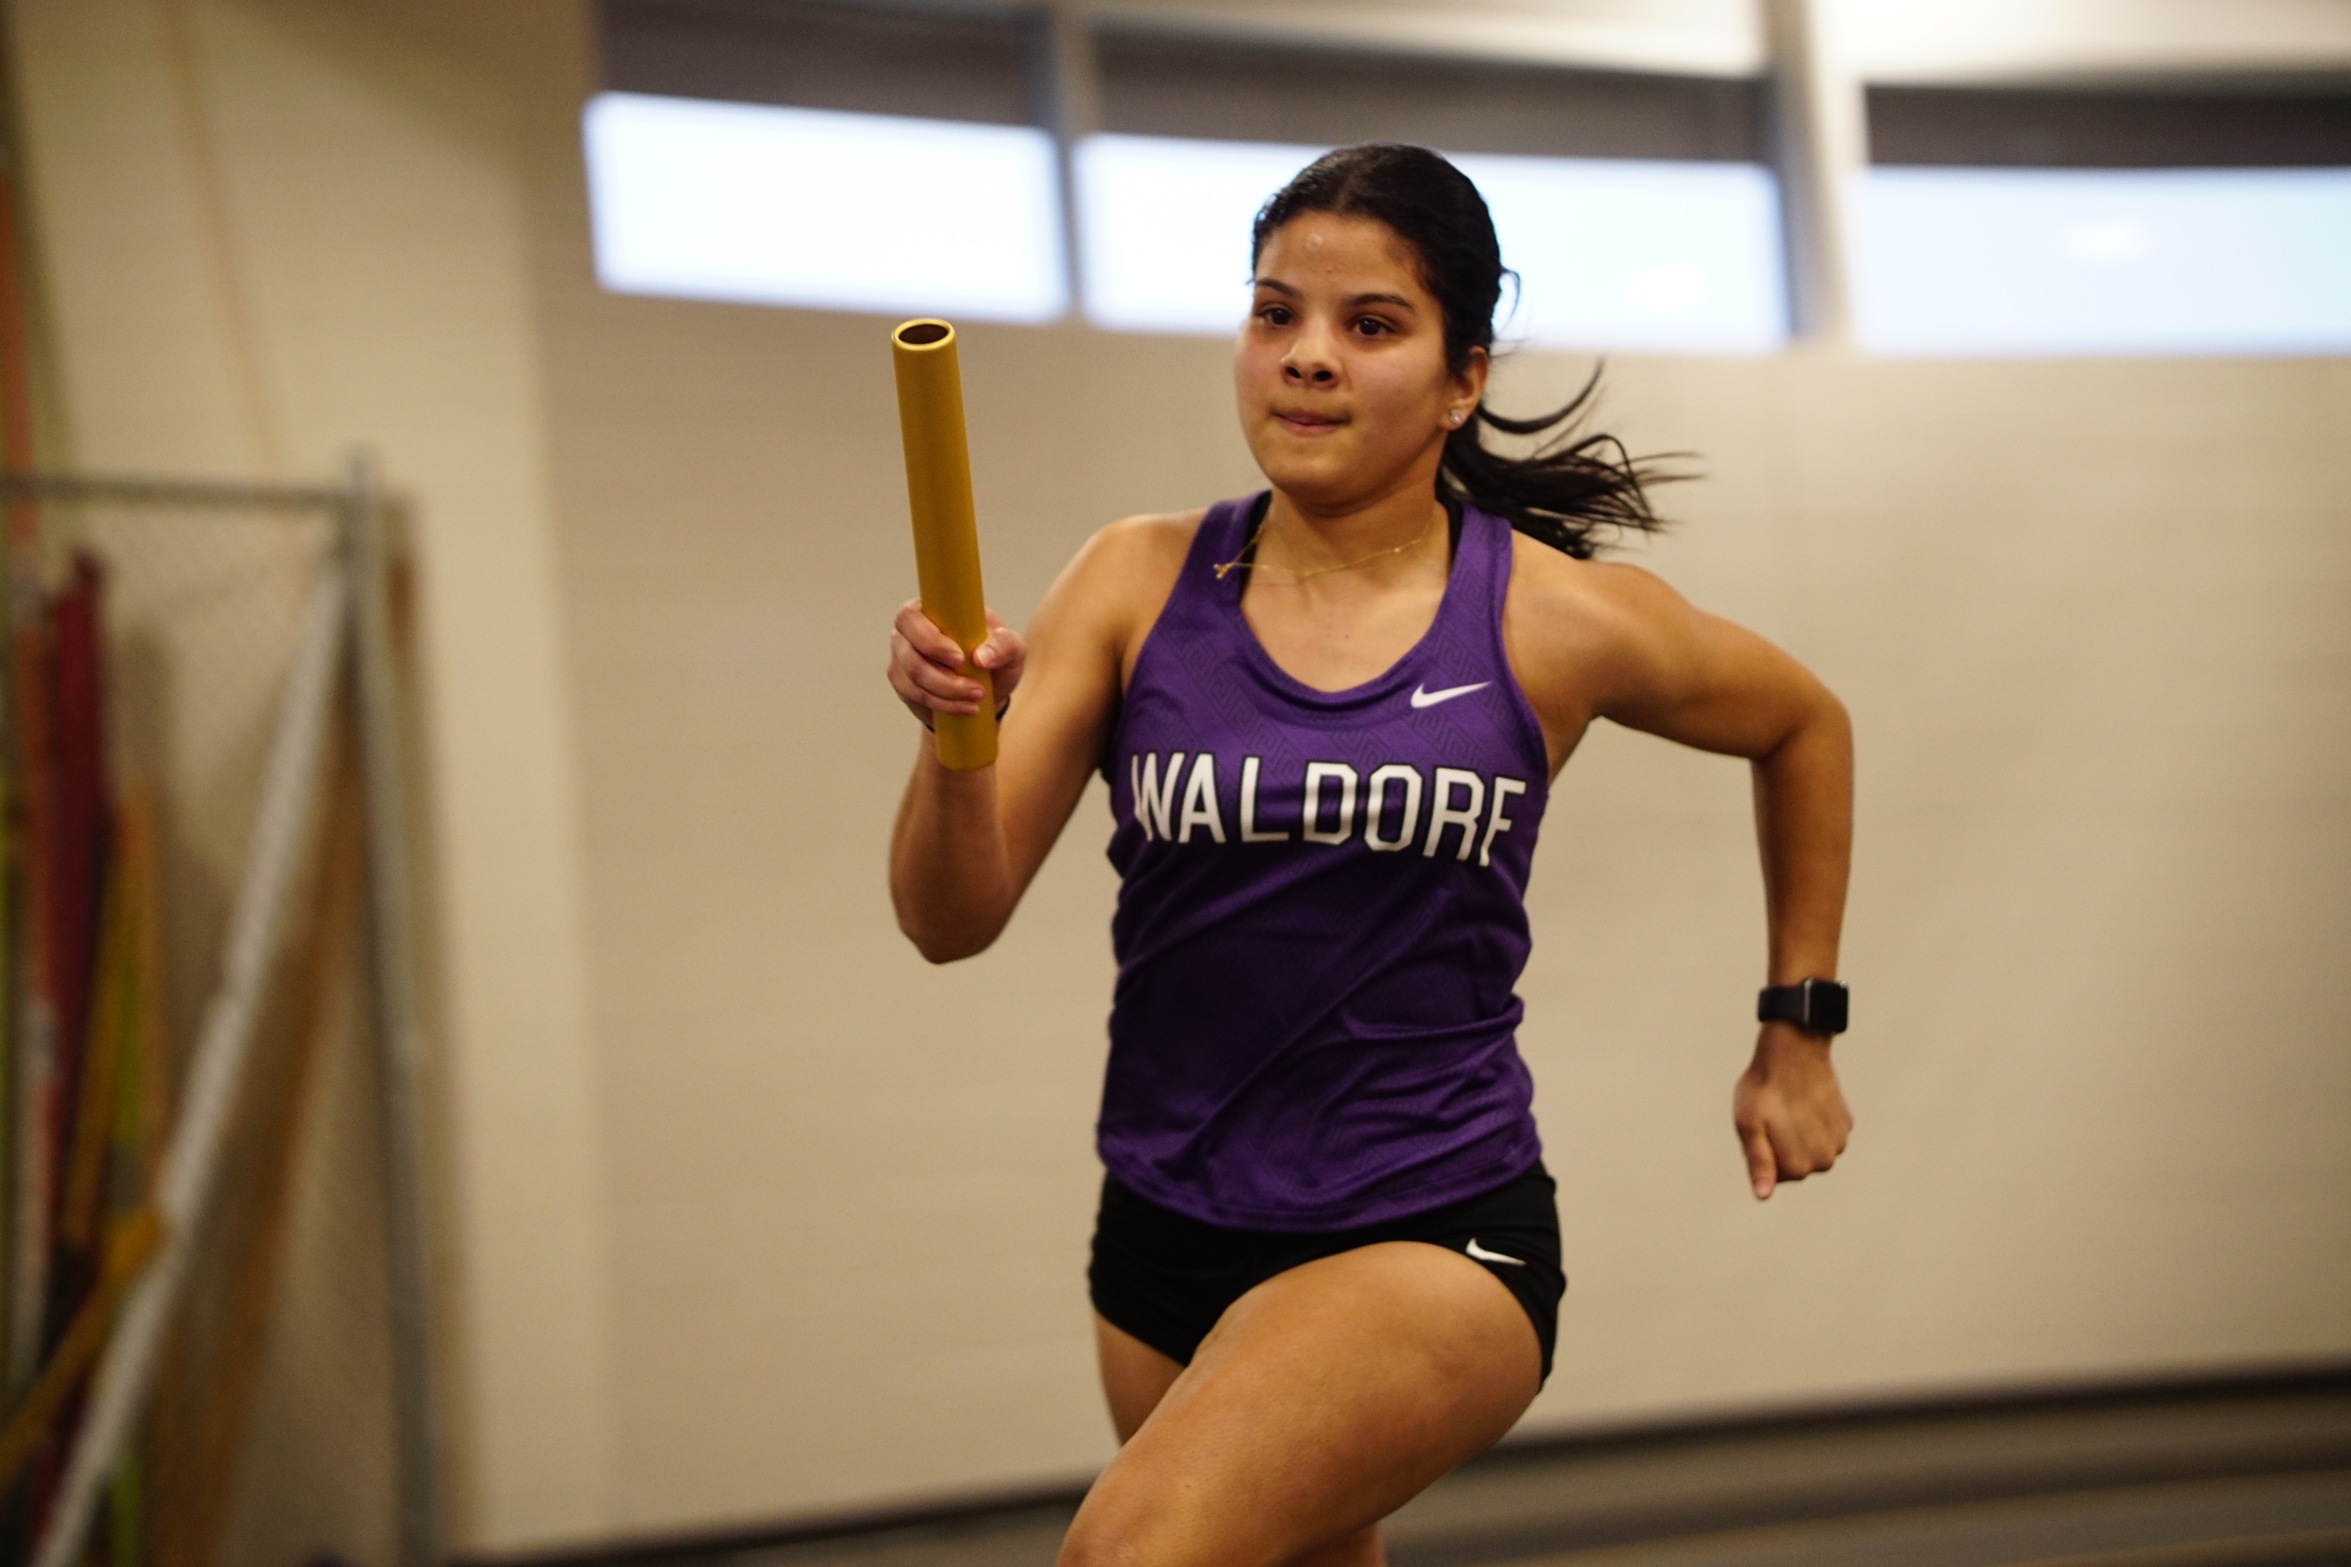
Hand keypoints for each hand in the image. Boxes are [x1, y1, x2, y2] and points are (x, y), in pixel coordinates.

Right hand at [888, 599, 1024, 728]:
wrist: (987, 689)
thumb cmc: (997, 657)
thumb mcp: (1011, 648)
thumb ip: (1004, 644)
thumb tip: (982, 657)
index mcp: (928, 609)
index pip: (910, 617)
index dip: (930, 640)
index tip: (959, 658)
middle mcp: (907, 632)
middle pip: (910, 655)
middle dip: (941, 676)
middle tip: (976, 688)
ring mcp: (902, 659)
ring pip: (913, 680)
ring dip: (947, 694)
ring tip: (977, 697)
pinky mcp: (903, 685)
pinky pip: (916, 697)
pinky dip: (943, 705)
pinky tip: (966, 708)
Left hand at [1733, 1023, 1851, 1199]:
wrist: (1794, 1051)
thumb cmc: (1764, 1088)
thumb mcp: (1749, 1126)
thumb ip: (1758, 1164)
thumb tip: (1764, 1196)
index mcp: (1800, 1166)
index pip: (1777, 1177)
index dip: (1763, 1152)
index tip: (1760, 1128)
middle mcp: (1826, 1160)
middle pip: (1796, 1165)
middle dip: (1781, 1147)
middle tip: (1772, 1117)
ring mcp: (1840, 1142)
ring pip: (1811, 1149)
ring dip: (1798, 1135)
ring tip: (1788, 1108)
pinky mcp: (1846, 1123)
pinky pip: (1824, 1133)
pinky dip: (1813, 1122)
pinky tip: (1805, 1101)